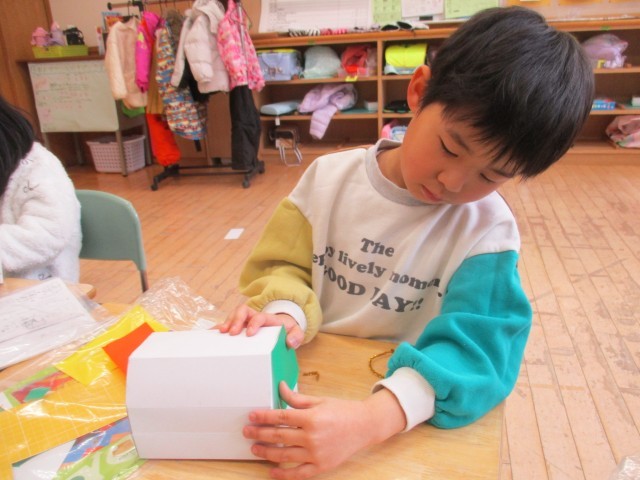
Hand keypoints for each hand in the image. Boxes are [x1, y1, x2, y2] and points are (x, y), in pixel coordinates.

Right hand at [218, 304, 304, 348]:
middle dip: (236, 320)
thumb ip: (296, 336)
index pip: (259, 316)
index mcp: (268, 318)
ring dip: (227, 322)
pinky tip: (212, 333)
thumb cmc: (287, 329)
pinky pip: (229, 322)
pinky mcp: (240, 325)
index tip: (250, 333)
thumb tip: (290, 342)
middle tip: (231, 332)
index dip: (254, 323)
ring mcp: (246, 319)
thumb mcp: (296, 331)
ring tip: (221, 332)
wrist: (284, 325)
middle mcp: (255, 316)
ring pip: (234, 314)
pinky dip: (220, 326)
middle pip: (243, 311)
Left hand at [243, 382, 405, 479]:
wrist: (365, 426)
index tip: (252, 416)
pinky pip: (299, 474)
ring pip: (284, 455)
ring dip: (266, 453)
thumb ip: (298, 398)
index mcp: (311, 417)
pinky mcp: (322, 466)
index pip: (280, 417)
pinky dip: (283, 475)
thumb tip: (280, 388)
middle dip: (260, 434)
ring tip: (254, 449)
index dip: (263, 417)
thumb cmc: (343, 411)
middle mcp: (312, 437)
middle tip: (247, 432)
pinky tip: (272, 472)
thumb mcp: (319, 400)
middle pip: (279, 436)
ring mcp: (316, 453)